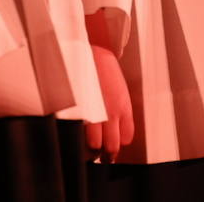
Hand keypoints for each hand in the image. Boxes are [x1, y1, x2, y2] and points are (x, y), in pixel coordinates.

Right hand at [86, 43, 133, 161]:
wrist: (86, 51)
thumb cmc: (101, 66)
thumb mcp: (118, 86)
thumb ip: (119, 106)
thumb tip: (116, 125)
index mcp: (124, 106)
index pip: (126, 138)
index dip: (119, 141)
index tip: (113, 141)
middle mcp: (111, 113)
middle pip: (112, 146)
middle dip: (107, 152)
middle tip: (101, 152)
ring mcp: (95, 114)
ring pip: (96, 145)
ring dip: (91, 147)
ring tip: (87, 144)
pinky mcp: (79, 112)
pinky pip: (80, 135)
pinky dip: (78, 138)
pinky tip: (77, 134)